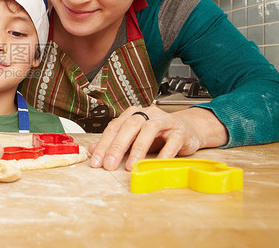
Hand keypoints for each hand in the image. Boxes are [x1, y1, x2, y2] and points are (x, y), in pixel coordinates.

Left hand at [88, 106, 227, 170]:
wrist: (187, 130)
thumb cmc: (158, 135)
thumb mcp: (133, 138)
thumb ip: (114, 142)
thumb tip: (92, 149)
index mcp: (132, 114)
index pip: (114, 127)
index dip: (103, 145)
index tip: (96, 162)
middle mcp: (147, 114)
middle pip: (129, 126)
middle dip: (117, 146)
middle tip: (109, 165)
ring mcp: (165, 121)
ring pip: (149, 130)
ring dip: (138, 149)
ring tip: (131, 166)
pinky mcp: (180, 131)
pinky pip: (172, 141)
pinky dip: (164, 153)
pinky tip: (155, 165)